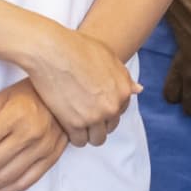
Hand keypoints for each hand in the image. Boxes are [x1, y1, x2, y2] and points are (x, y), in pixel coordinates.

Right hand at [25, 26, 138, 146]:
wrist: (52, 51)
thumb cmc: (78, 48)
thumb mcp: (108, 56)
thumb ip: (123, 76)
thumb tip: (138, 89)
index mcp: (123, 90)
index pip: (120, 111)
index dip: (107, 108)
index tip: (95, 104)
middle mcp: (112, 106)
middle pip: (110, 127)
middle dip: (99, 122)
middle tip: (84, 112)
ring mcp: (94, 117)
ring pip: (97, 139)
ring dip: (88, 133)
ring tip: (76, 122)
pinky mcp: (75, 124)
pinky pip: (79, 141)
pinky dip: (74, 136)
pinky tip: (67, 125)